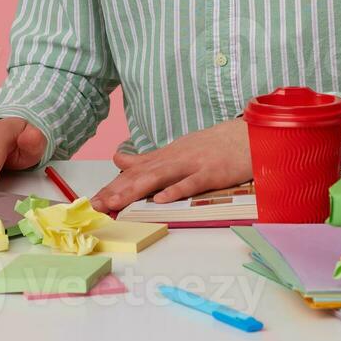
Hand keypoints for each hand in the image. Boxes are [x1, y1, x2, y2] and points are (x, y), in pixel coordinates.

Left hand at [88, 118, 250, 213]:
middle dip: (117, 191)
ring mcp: (193, 164)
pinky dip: (176, 190)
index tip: (92, 201)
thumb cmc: (213, 146)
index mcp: (166, 155)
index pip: (134, 172)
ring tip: (116, 202)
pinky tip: (161, 200)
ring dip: (136, 190)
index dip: (113, 186)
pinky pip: (192, 183)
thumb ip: (148, 158)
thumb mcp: (177, 149)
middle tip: (95, 205)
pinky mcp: (211, 172)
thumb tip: (119, 160)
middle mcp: (175, 158)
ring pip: (160, 178)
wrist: (247, 135)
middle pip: (142, 175)